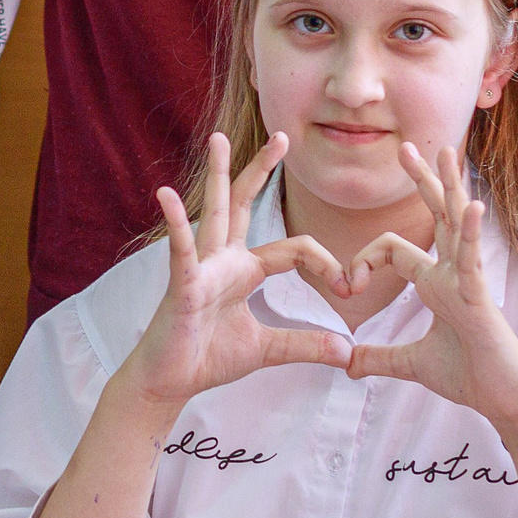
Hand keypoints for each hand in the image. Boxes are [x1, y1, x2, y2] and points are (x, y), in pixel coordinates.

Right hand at [121, 133, 353, 412]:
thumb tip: (348, 353)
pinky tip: (167, 195)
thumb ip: (305, 345)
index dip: (326, 264)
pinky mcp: (182, 285)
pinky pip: (181, 250)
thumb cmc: (208, 358)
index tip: (349, 289)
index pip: (294, 250)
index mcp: (243, 270)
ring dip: (219, 175)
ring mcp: (200, 268)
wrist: (170, 382)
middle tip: (282, 135)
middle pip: (244, 204)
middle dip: (262, 169)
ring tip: (219, 140)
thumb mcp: (267, 350)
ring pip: (214, 213)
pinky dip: (176, 222)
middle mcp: (222, 260)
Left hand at [343, 143, 517, 427]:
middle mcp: (453, 273)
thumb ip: (379, 359)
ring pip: (455, 223)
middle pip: (435, 216)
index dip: (363, 259)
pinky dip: (470, 231)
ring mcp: (468, 280)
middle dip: (422, 181)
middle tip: (406, 147)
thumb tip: (347, 364)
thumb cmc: (470, 377)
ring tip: (446, 151)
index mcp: (437, 283)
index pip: (393, 248)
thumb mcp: (411, 365)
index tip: (346, 285)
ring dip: (449, 186)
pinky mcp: (479, 296)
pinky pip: (473, 257)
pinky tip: (472, 205)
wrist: (505, 400)